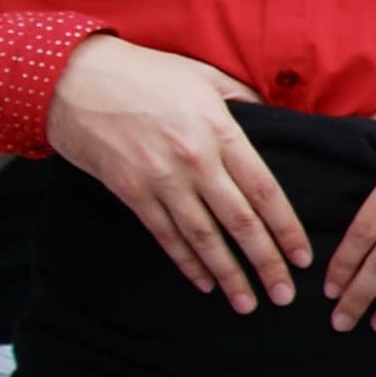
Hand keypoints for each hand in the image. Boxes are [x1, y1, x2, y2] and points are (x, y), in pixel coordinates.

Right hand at [47, 36, 311, 313]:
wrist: (72, 79)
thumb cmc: (144, 73)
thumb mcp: (203, 76)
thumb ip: (242, 101)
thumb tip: (272, 119)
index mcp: (220, 131)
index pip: (265, 191)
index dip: (287, 229)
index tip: (302, 258)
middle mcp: (195, 160)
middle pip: (240, 222)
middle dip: (266, 263)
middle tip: (284, 296)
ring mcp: (161, 179)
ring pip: (203, 237)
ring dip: (228, 275)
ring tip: (247, 303)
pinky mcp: (130, 192)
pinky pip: (166, 235)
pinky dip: (187, 262)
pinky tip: (205, 283)